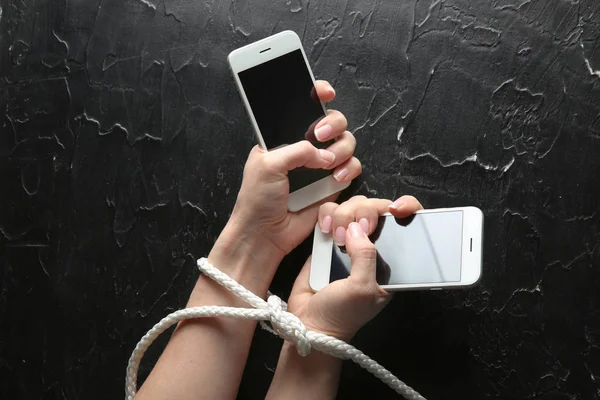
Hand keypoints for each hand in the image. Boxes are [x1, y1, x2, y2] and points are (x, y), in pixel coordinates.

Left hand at [207, 81, 360, 293]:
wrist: (265, 233)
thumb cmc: (257, 199)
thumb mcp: (268, 164)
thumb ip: (297, 149)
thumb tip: (323, 153)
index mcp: (283, 136)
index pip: (304, 107)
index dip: (317, 94)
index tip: (325, 92)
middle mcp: (305, 147)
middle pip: (333, 121)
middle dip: (333, 123)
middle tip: (320, 135)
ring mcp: (320, 165)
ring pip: (346, 142)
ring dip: (341, 149)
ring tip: (328, 164)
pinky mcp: (332, 184)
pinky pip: (351, 167)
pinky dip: (349, 168)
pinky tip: (337, 177)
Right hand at [287, 195, 423, 340]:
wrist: (309, 323)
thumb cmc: (342, 314)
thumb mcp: (363, 288)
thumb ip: (366, 256)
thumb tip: (357, 227)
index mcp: (392, 260)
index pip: (407, 224)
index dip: (406, 208)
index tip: (396, 209)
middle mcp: (371, 245)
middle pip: (376, 208)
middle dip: (366, 212)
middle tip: (354, 232)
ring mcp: (348, 239)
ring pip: (352, 205)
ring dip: (344, 215)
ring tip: (337, 239)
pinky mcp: (326, 237)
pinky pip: (329, 212)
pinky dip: (326, 215)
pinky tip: (326, 230)